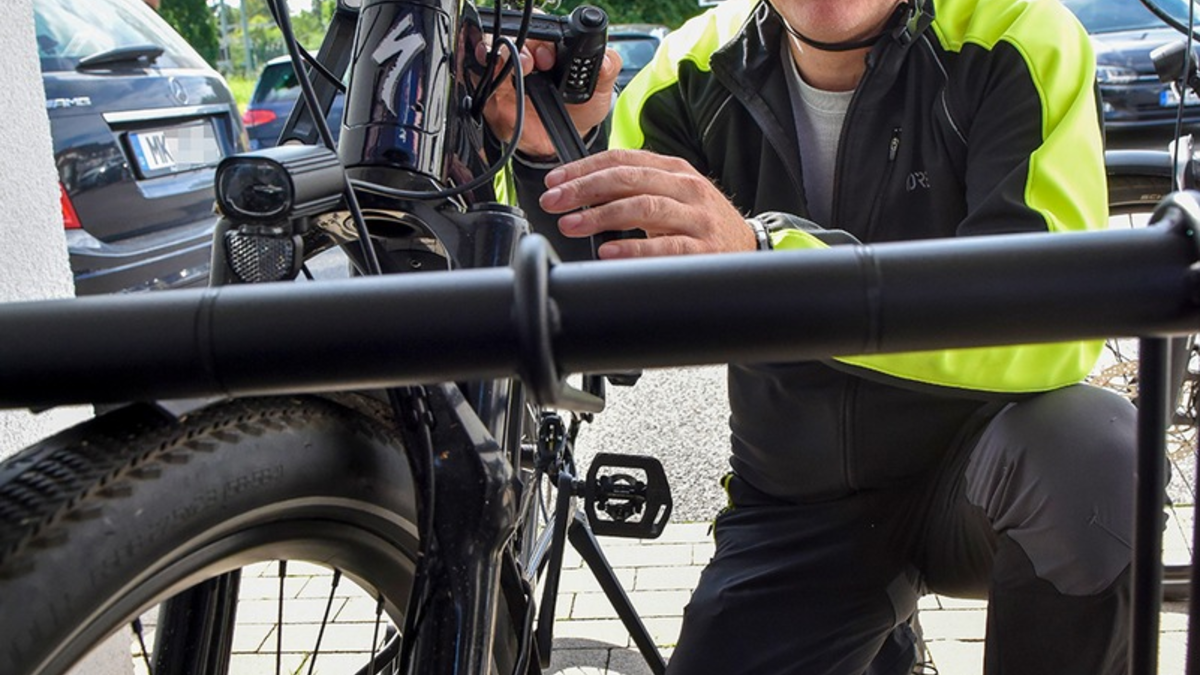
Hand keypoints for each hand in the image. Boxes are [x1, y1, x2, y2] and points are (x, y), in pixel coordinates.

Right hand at [479, 40, 620, 157]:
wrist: (560, 146)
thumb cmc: (578, 111)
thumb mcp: (599, 91)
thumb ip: (606, 71)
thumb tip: (607, 61)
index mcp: (551, 48)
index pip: (541, 29)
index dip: (544, 38)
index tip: (551, 57)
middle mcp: (526, 57)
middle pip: (512, 35)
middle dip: (521, 46)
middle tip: (532, 64)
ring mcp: (507, 75)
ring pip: (491, 52)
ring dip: (498, 55)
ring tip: (511, 67)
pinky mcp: (492, 95)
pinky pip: (479, 80)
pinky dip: (481, 76)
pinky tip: (493, 81)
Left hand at [538, 149, 756, 258]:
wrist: (748, 249)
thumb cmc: (700, 223)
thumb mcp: (671, 195)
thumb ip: (635, 188)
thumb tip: (583, 192)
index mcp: (673, 169)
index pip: (622, 160)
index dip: (584, 168)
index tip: (555, 182)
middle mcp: (685, 188)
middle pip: (627, 179)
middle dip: (584, 189)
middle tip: (554, 202)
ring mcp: (696, 217)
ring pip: (643, 207)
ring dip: (601, 216)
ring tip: (572, 224)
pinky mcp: (703, 249)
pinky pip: (665, 247)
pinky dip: (634, 248)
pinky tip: (609, 251)